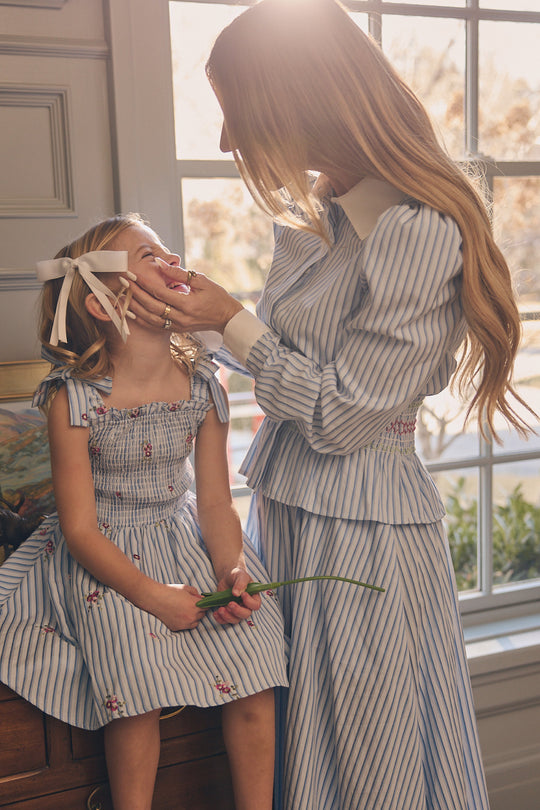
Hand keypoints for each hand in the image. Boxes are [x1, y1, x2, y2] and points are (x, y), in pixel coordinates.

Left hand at [125, 260, 242, 333]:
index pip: (160, 292)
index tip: (132, 273)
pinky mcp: (176, 330)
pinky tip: (131, 311)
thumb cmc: (216, 296)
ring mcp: (178, 326)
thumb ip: (178, 273)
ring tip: (122, 296)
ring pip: (150, 318)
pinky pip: (154, 326)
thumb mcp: (201, 280)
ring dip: (134, 307)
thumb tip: (159, 263)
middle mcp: (181, 317)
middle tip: (123, 281)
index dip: (144, 282)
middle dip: (135, 293)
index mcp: (187, 304)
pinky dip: (141, 319)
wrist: (226, 318)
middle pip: (151, 306)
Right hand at [150, 583, 206, 630]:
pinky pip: (186, 626)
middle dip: (199, 610)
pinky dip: (185, 622)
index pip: (207, 606)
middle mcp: (191, 616)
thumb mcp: (186, 588)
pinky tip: (178, 615)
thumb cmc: (170, 591)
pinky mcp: (177, 628)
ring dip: (193, 617)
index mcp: (195, 605)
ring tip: (185, 610)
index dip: (204, 603)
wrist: (155, 598)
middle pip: (202, 615)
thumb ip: (196, 593)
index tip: (200, 602)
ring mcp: (184, 624)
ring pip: (195, 622)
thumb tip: (201, 598)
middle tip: (191, 605)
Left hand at [212, 567, 261, 625]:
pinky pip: (225, 620)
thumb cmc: (237, 575)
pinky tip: (216, 613)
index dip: (249, 602)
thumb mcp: (240, 575)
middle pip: (246, 614)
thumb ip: (240, 583)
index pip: (255, 605)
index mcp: (253, 597)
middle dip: (237, 611)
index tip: (243, 594)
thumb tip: (236, 594)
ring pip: (235, 620)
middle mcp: (246, 606)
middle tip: (230, 603)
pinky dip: (220, 619)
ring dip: (227, 616)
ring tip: (220, 609)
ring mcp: (237, 610)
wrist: (227, 577)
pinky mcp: (227, 612)